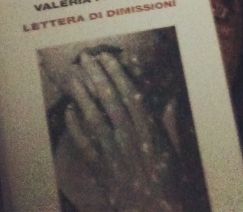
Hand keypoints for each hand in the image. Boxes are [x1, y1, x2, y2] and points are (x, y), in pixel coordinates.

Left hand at [62, 50, 182, 211]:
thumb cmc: (169, 184)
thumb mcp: (174, 150)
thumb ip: (169, 124)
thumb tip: (170, 101)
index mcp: (149, 129)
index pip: (130, 93)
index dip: (117, 74)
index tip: (107, 58)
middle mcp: (128, 136)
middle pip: (109, 100)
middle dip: (96, 77)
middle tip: (85, 59)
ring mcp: (112, 152)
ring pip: (93, 117)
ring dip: (82, 95)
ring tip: (72, 77)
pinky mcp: (100, 168)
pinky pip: (84, 144)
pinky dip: (75, 127)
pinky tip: (68, 111)